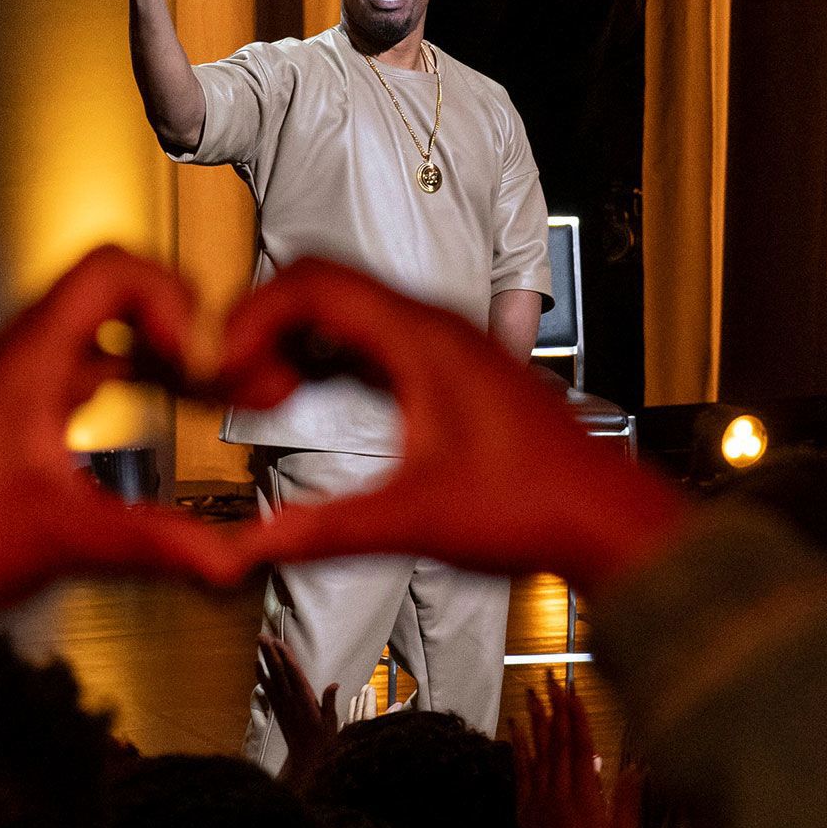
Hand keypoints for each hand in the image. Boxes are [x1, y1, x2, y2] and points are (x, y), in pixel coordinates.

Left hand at [0, 246, 247, 627]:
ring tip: (198, 385)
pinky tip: (145, 419)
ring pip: (92, 334)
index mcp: (24, 362)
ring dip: (150, 351)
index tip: (203, 354)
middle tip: (218, 365)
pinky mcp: (0, 419)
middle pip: (109, 294)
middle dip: (176, 322)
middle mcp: (10, 361)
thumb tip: (228, 554)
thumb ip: (155, 542)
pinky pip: (73, 371)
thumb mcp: (62, 539)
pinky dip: (121, 380)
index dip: (173, 299)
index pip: (111, 271)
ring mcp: (3, 387)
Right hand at [219, 259, 687, 591]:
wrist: (606, 519)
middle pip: (325, 287)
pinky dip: (330, 357)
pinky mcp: (454, 369)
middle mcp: (437, 326)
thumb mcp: (415, 521)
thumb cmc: (537, 506)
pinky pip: (374, 337)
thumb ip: (326, 530)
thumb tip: (250, 544)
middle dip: (264, 325)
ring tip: (266, 391)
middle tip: (231, 378)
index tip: (220, 359)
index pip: (315, 283)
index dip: (251, 314)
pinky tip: (313, 397)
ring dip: (296, 341)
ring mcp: (448, 344)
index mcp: (424, 339)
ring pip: (350, 311)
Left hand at [258, 633, 340, 786]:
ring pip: (272, 677)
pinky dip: (262, 676)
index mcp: (305, 701)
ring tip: (259, 642)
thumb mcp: (331, 723)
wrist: (305, 759)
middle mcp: (291, 700)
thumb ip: (330, 703)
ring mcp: (282, 704)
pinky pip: (268, 689)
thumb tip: (334, 684)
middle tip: (262, 635)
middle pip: (279, 672)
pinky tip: (257, 664)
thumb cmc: (323, 741)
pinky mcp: (277, 709)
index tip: (279, 642)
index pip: (294, 674)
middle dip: (271, 652)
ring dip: (265, 659)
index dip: (286, 657)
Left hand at [512, 670, 643, 827]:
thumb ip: (626, 800)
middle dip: (555, 706)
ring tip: (532, 692)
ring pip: (538, 751)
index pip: (581, 745)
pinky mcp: (526, 810)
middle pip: (557, 740)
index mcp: (586, 795)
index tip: (574, 690)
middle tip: (551, 678)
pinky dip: (518, 747)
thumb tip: (634, 767)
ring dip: (535, 719)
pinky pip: (521, 772)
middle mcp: (560, 792)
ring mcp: (540, 799)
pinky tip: (515, 728)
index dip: (577, 715)